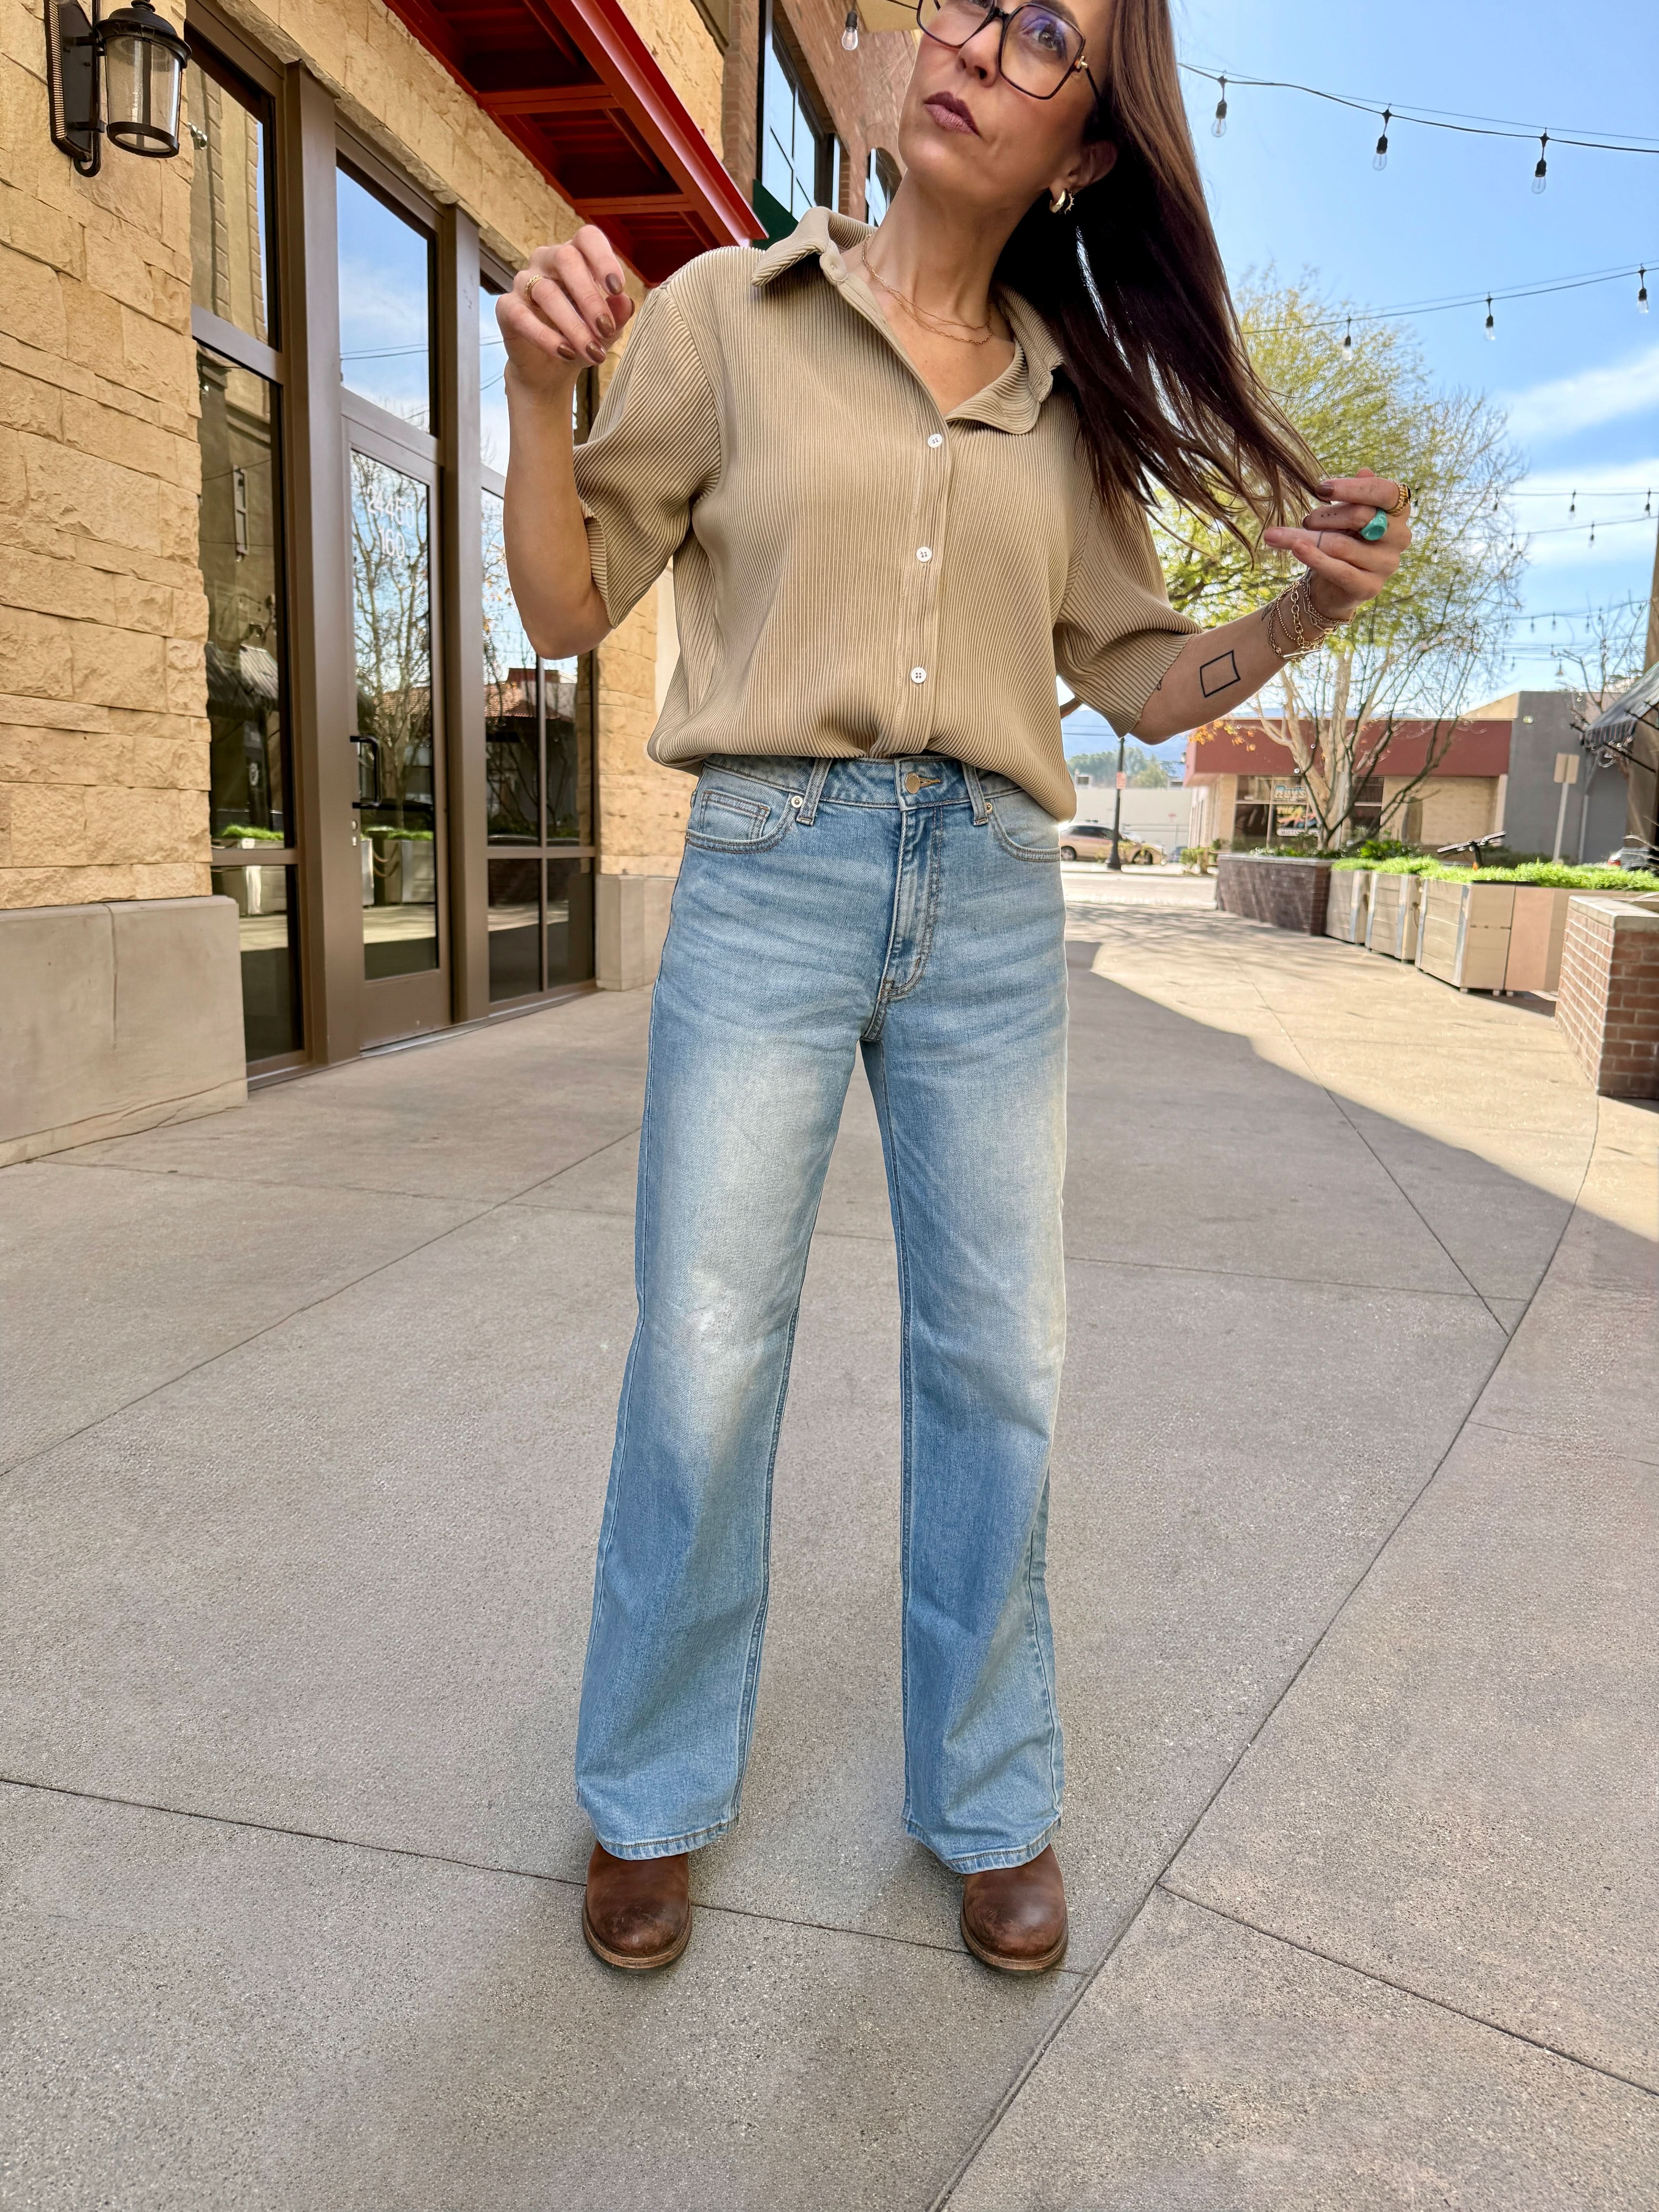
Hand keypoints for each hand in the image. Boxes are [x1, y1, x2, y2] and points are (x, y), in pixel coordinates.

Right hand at [496, 225, 634, 399]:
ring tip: (593, 353)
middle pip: (566, 259)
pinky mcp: (507, 307)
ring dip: (573, 325)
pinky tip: (566, 353)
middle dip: (589, 296)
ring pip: (546, 291)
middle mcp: (546, 260)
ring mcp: (524, 281)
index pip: (587, 238)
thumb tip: (625, 302)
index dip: (603, 258)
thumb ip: (617, 314)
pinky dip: (546, 337)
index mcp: (575, 256)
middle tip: (606, 329)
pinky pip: (521, 316)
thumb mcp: (607, 328)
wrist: (551, 369)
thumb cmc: (582, 337)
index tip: (618, 288)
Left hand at [1261, 467, 1410, 621]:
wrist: (1333, 586)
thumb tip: (1364, 471)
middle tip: (1306, 520)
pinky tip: (1295, 548)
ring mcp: (1386, 564)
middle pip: (1359, 516)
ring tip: (1281, 535)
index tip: (1320, 488)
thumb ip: (1356, 494)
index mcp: (1398, 512)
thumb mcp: (1346, 514)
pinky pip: (1338, 570)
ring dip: (1307, 537)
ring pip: (1341, 545)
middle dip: (1324, 515)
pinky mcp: (1369, 587)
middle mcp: (1399, 537)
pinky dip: (1314, 557)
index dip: (1353, 488)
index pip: (1384, 492)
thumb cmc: (1343, 540)